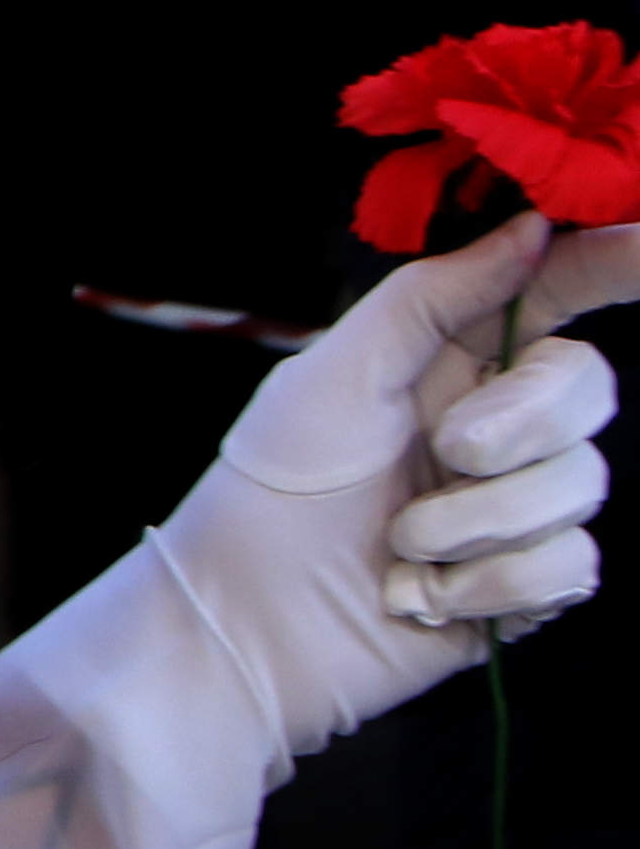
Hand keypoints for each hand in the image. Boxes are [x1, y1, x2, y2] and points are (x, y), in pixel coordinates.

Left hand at [155, 221, 628, 746]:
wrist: (245, 619)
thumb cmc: (272, 490)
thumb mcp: (337, 373)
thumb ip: (433, 296)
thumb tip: (531, 229)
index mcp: (454, 357)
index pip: (561, 290)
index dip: (614, 260)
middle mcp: (501, 421)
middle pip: (589, 386)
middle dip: (517, 424)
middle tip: (443, 453)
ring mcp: (520, 502)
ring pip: (582, 483)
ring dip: (478, 520)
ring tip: (400, 542)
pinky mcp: (528, 581)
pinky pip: (571, 565)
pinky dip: (488, 582)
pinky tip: (423, 593)